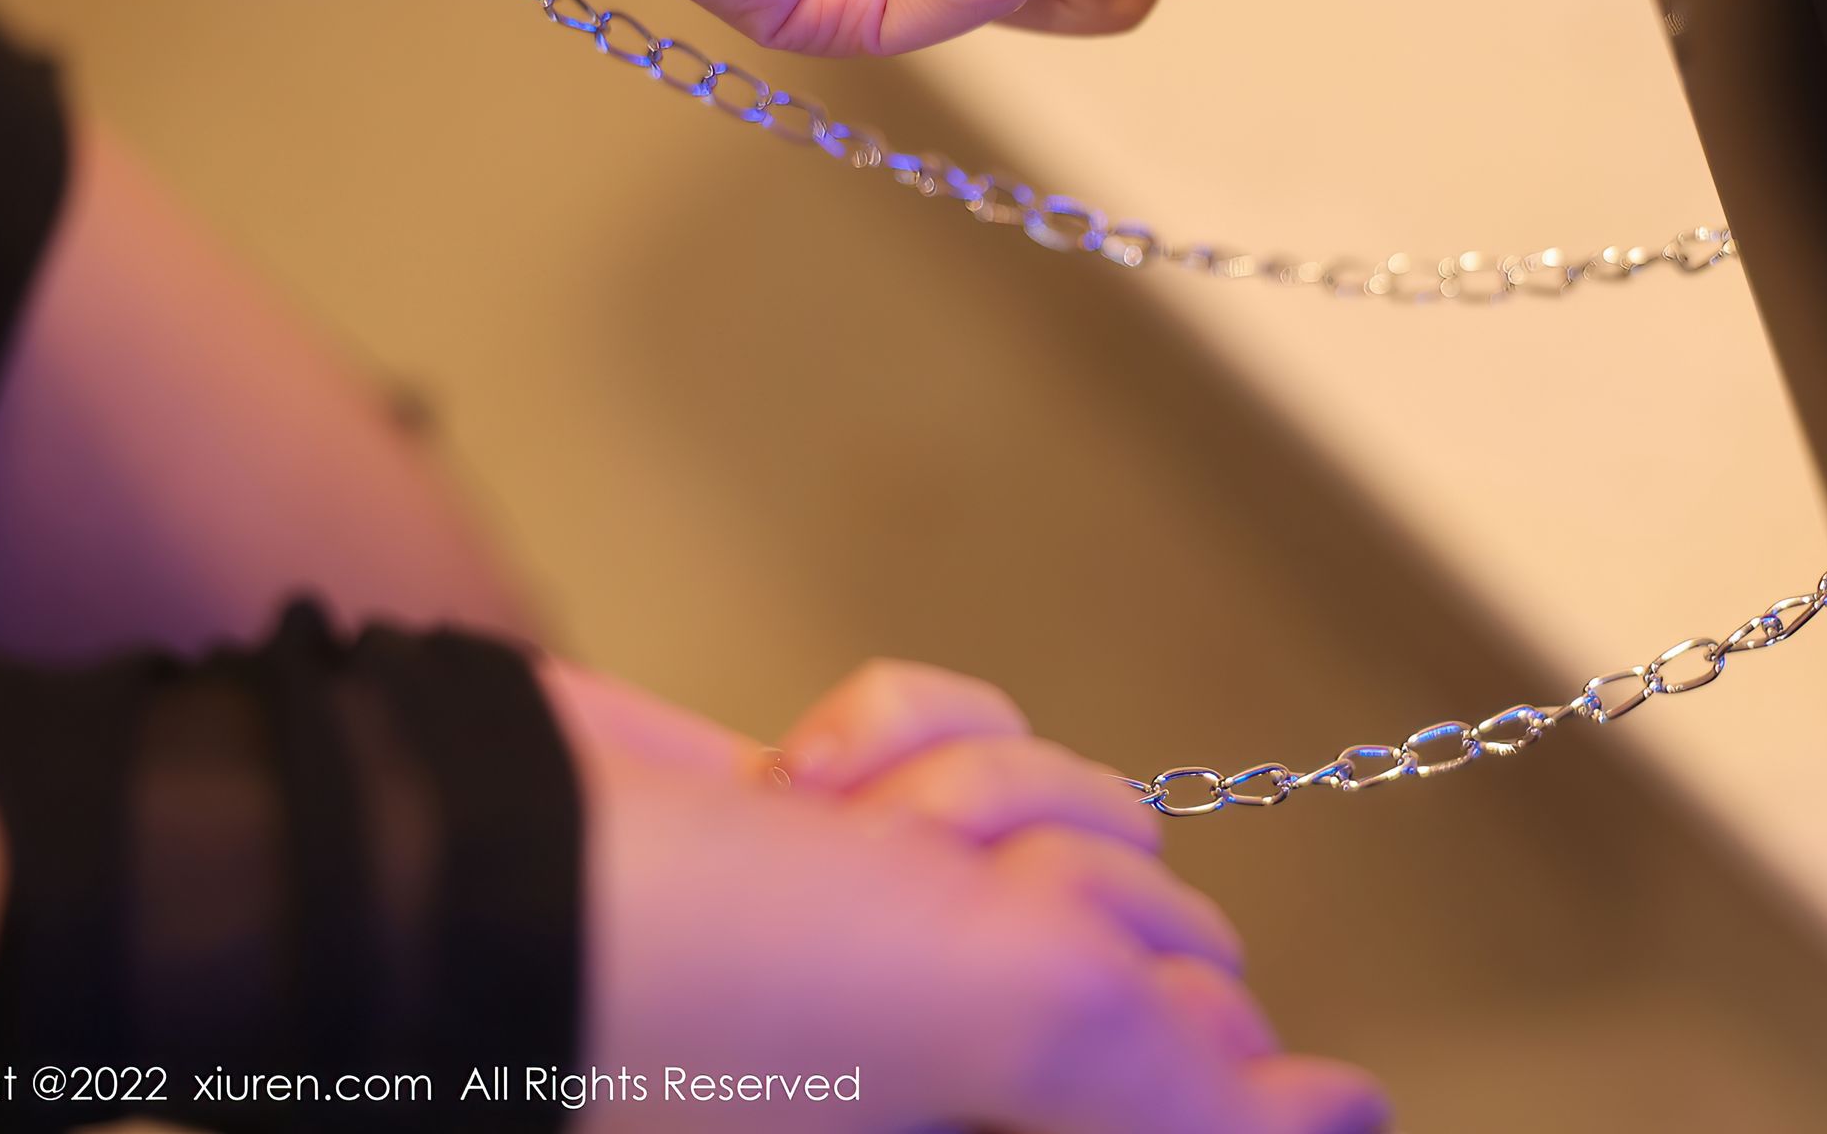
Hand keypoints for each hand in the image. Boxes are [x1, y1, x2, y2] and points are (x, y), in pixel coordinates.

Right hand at [545, 658, 1388, 1132]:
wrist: (478, 853)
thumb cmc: (724, 980)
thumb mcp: (999, 1032)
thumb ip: (1190, 1104)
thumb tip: (1348, 1121)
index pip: (1221, 1084)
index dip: (1153, 1011)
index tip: (1058, 991)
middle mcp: (976, 1071)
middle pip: (1166, 936)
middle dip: (1043, 887)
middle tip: (905, 915)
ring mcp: (916, 946)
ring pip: (1080, 813)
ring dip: (958, 802)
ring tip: (832, 848)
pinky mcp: (860, 833)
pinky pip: (981, 736)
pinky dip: (901, 733)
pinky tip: (803, 784)